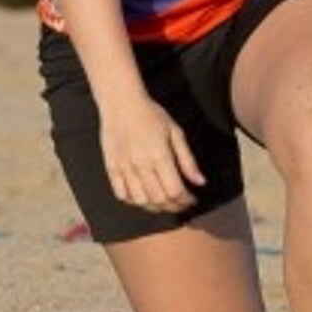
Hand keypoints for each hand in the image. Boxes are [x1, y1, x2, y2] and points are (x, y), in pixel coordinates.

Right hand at [98, 95, 203, 212]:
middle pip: (159, 199)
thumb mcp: (176, 133)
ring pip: (141, 201)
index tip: (192, 199)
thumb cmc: (152, 115)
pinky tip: (144, 197)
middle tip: (182, 203)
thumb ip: (188, 160)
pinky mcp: (111, 168)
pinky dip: (134, 201)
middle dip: (174, 206)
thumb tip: (200, 182)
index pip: (175, 191)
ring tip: (165, 203)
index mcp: (159, 156)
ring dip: (156, 207)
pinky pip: (122, 194)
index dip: (186, 200)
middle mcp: (140, 165)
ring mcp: (124, 168)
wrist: (122, 104)